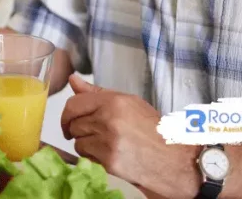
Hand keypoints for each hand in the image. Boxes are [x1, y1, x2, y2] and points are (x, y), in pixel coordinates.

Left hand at [61, 75, 201, 198]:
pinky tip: (108, 155)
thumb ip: (97, 93)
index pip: (74, 104)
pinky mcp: (109, 161)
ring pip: (78, 142)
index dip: (67, 114)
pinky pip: (86, 157)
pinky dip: (93, 158)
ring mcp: (108, 141)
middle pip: (74, 124)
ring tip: (105, 144)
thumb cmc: (153, 130)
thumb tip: (73, 80)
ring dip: (86, 145)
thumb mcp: (129, 103)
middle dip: (79, 130)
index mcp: (114, 102)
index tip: (69, 121)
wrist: (174, 159)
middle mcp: (109, 119)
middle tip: (94, 134)